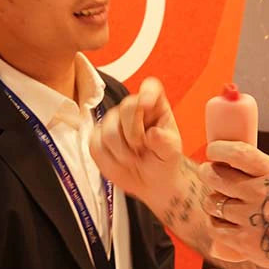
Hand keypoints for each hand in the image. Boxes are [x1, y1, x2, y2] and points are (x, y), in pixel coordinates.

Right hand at [90, 78, 181, 201]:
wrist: (149, 180)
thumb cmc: (162, 160)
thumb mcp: (171, 153)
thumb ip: (165, 143)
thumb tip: (153, 134)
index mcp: (155, 106)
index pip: (151, 87)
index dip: (147, 92)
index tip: (147, 104)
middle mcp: (132, 108)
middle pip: (126, 108)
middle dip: (134, 134)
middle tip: (143, 149)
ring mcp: (112, 120)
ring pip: (109, 131)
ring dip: (123, 152)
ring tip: (134, 159)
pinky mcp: (97, 137)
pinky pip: (97, 147)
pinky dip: (111, 161)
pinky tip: (122, 162)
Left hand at [200, 141, 268, 268]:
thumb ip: (258, 169)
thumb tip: (225, 159)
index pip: (237, 153)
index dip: (218, 149)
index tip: (212, 150)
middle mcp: (260, 193)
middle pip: (216, 177)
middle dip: (207, 173)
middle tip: (209, 174)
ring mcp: (250, 218)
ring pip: (212, 203)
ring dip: (212, 201)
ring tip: (220, 202)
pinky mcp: (243, 242)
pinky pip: (214, 227)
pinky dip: (215, 223)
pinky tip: (222, 221)